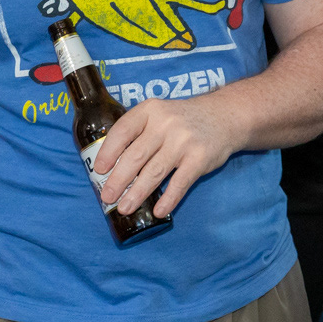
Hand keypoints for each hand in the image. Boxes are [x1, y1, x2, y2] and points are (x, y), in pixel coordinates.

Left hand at [92, 93, 245, 215]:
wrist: (224, 116)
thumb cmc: (182, 120)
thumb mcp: (159, 114)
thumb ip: (139, 133)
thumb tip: (113, 168)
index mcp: (150, 110)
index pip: (123, 131)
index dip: (108, 152)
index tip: (99, 170)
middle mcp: (165, 123)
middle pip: (135, 156)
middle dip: (118, 180)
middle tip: (107, 197)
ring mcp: (184, 141)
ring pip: (154, 172)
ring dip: (137, 193)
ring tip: (124, 208)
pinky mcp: (200, 158)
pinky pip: (180, 183)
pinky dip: (169, 199)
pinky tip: (159, 211)